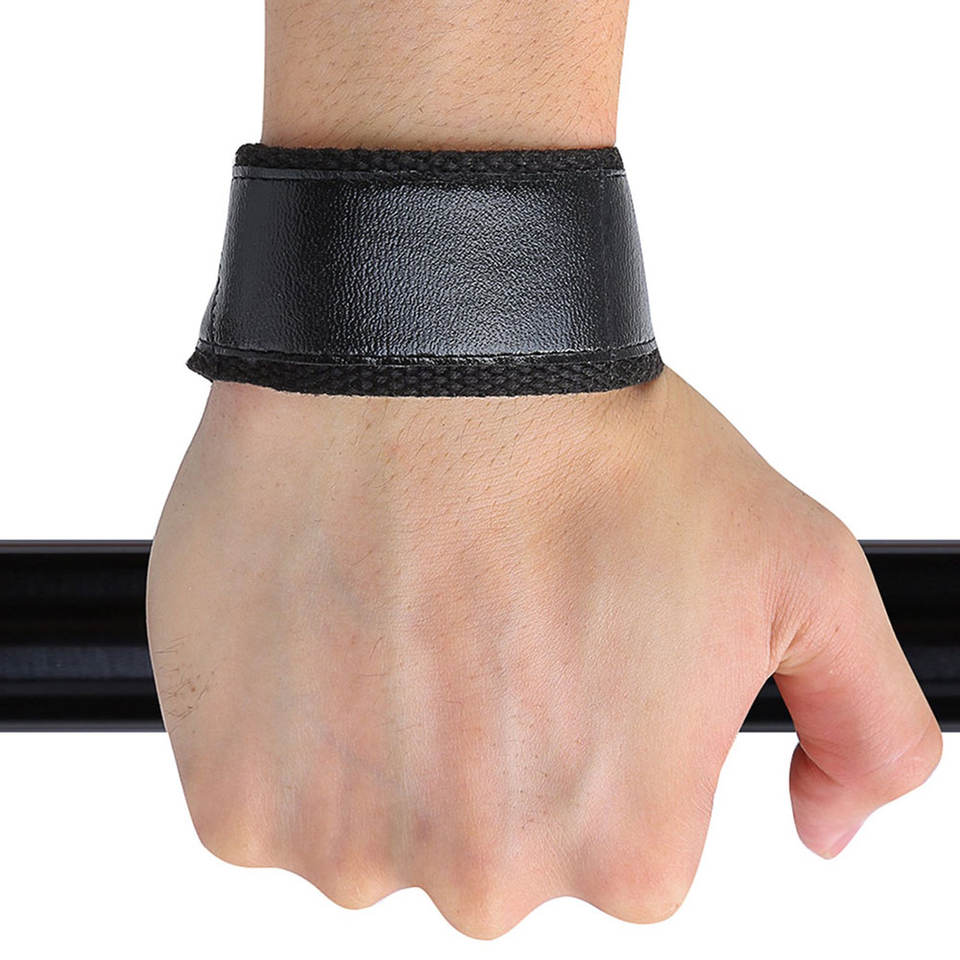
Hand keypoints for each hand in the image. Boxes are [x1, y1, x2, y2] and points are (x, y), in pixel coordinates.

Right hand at [146, 366, 939, 937]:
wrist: (423, 357)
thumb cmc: (596, 449)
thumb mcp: (797, 571)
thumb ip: (869, 726)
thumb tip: (826, 829)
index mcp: (626, 852)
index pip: (614, 842)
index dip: (586, 726)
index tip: (562, 637)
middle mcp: (485, 880)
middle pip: (488, 845)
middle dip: (487, 746)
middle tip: (476, 613)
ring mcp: (343, 847)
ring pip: (373, 824)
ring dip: (381, 736)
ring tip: (396, 606)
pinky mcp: (231, 798)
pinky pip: (267, 800)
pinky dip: (288, 729)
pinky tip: (324, 626)